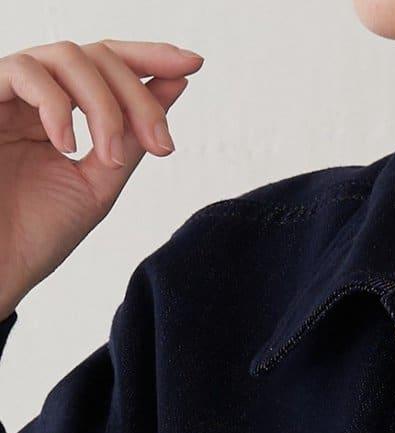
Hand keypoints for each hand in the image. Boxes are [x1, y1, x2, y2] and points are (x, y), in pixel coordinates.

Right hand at [0, 39, 202, 317]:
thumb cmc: (36, 231)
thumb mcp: (100, 181)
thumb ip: (133, 137)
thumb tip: (175, 87)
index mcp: (64, 111)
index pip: (108, 65)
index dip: (151, 56)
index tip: (193, 65)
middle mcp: (36, 94)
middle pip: (97, 56)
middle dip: (139, 96)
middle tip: (162, 146)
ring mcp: (9, 92)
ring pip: (67, 56)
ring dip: (105, 105)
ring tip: (110, 157)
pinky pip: (26, 72)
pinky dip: (58, 106)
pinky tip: (67, 146)